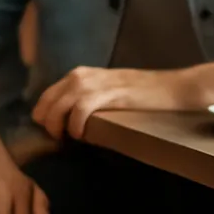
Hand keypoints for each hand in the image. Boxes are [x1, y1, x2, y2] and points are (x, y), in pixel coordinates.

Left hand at [32, 67, 197, 140]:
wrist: (169, 87)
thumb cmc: (138, 94)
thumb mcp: (105, 92)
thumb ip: (85, 99)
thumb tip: (64, 120)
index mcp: (79, 74)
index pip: (46, 95)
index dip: (43, 115)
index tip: (50, 132)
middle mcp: (81, 75)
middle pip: (48, 101)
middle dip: (46, 123)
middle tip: (56, 139)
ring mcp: (94, 83)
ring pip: (59, 105)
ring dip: (57, 125)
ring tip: (65, 138)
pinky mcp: (107, 93)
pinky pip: (80, 109)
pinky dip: (75, 124)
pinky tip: (80, 135)